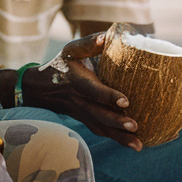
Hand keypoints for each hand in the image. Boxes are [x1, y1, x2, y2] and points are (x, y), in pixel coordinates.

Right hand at [23, 32, 141, 149]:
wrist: (42, 88)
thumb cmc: (61, 65)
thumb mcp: (71, 50)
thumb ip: (89, 44)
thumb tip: (107, 37)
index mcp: (77, 82)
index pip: (94, 90)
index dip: (109, 96)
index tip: (126, 101)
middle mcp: (80, 100)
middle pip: (99, 114)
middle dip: (117, 122)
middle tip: (135, 126)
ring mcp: (83, 113)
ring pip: (101, 127)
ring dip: (120, 137)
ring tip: (139, 145)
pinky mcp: (86, 120)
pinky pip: (101, 131)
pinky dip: (117, 139)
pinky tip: (134, 145)